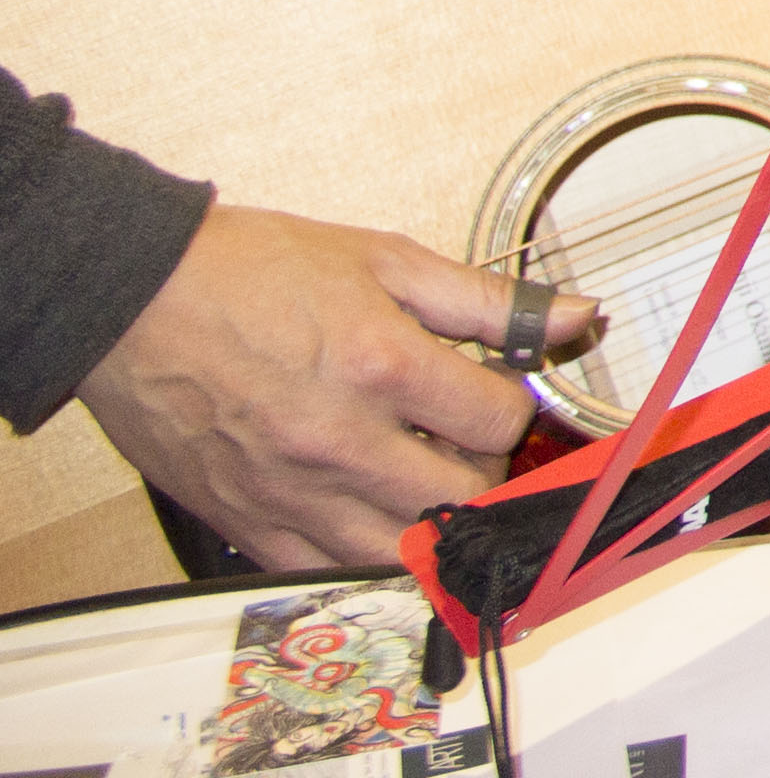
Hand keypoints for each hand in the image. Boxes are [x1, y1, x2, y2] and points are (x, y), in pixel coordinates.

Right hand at [78, 205, 551, 571]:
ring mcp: (294, 492)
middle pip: (464, 494)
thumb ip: (486, 299)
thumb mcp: (383, 261)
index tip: (492, 389)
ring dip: (432, 518)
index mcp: (383, 367)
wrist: (133, 301)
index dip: (512, 403)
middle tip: (464, 436)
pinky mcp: (249, 524)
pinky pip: (328, 570)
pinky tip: (368, 509)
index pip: (500, 419)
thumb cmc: (249, 273)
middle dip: (484, 465)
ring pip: (402, 549)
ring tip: (423, 474)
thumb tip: (573, 317)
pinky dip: (364, 550)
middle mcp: (342, 441)